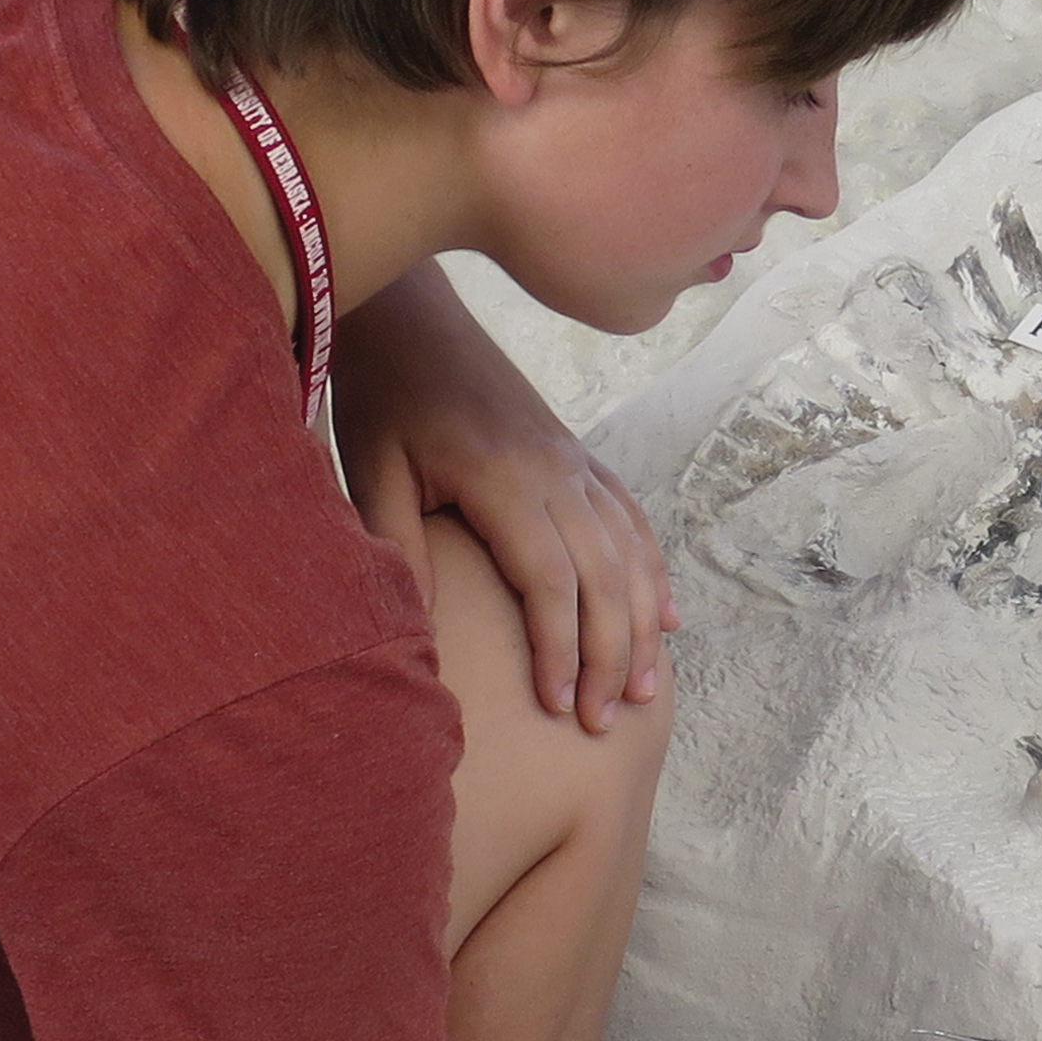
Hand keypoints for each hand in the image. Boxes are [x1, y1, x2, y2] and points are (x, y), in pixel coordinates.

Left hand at [336, 266, 677, 729]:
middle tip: (602, 722)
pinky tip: (667, 619)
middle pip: (604, 579)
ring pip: (628, 555)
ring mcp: (576, 464)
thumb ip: (401, 547)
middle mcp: (557, 474)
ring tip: (641, 691)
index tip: (556, 708)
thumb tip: (426, 634)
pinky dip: (653, 574)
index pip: (551, 582)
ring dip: (641, 626)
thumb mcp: (373, 471)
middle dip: (608, 656)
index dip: (560, 649)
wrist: (414, 318)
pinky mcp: (578, 457)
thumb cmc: (385, 397)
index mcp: (507, 481)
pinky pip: (631, 521)